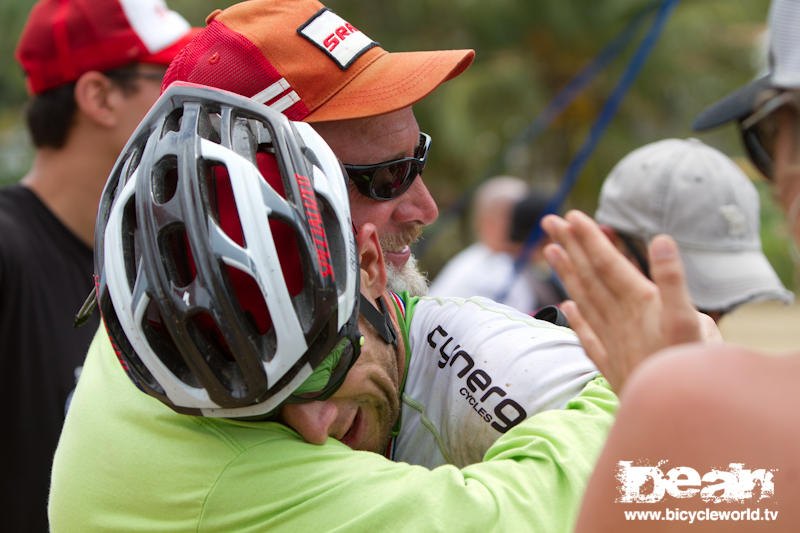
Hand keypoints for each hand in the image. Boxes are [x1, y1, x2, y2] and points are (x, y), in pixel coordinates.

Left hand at [542, 210, 711, 392]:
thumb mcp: (693, 322)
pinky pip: (588, 337)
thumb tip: (661, 240)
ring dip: (567, 275)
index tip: (572, 217)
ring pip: (583, 301)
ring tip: (549, 250)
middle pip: (590, 277)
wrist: (675, 418)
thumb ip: (673, 280)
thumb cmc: (690, 370)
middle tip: (550, 221)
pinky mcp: (613, 366)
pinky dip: (576, 319)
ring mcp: (612, 342)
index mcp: (639, 305)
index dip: (590, 240)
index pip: (608, 264)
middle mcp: (619, 320)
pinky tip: (566, 306)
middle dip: (570, 247)